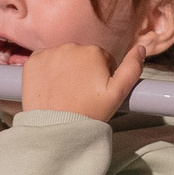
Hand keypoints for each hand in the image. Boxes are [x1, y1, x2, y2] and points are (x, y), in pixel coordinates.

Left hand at [17, 42, 143, 122]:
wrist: (55, 128)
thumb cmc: (89, 112)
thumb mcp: (118, 94)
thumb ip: (132, 69)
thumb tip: (141, 48)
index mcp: (94, 51)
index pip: (102, 59)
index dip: (101, 77)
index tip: (95, 93)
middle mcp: (71, 46)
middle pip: (82, 57)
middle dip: (83, 71)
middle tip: (80, 95)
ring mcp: (49, 53)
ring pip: (63, 58)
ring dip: (65, 70)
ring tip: (65, 93)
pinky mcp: (32, 61)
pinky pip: (44, 60)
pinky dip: (47, 71)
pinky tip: (50, 88)